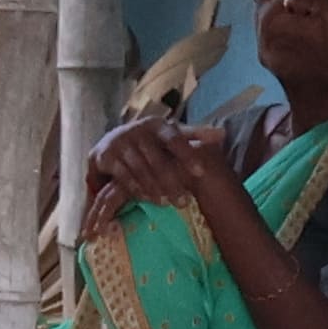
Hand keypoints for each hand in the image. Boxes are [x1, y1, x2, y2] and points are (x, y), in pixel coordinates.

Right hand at [85, 113, 228, 225]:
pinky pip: (122, 174)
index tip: (201, 172)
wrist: (112, 143)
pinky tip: (145, 199)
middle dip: (171, 181)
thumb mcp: (171, 136)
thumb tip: (223, 134)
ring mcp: (120, 142)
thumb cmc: (150, 142)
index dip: (187, 154)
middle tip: (183, 202)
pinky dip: (135, 187)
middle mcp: (138, 130)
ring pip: (140, 168)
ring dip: (153, 188)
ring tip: (166, 203)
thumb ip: (195, 135)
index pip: (175, 138)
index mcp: (157, 125)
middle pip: (157, 158)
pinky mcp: (105, 155)